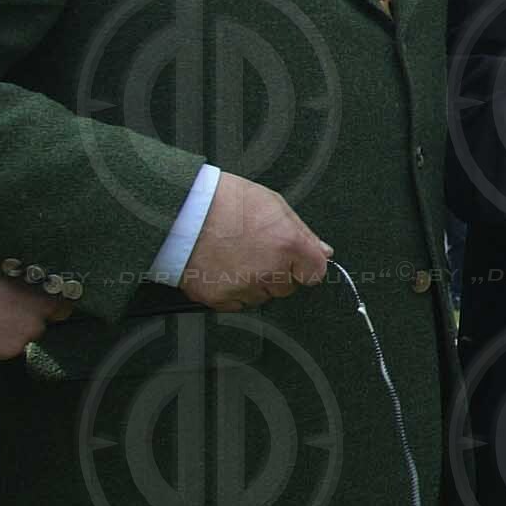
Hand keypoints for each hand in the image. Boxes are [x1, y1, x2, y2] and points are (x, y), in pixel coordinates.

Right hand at [184, 173, 333, 311]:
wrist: (181, 209)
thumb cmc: (225, 200)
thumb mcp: (274, 204)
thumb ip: (303, 232)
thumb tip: (323, 251)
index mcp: (288, 245)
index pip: (315, 273)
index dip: (306, 266)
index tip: (297, 262)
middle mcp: (269, 270)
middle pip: (287, 287)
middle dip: (277, 274)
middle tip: (257, 252)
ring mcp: (243, 286)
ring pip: (261, 297)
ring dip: (254, 284)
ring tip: (236, 257)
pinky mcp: (218, 298)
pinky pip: (236, 304)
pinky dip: (232, 292)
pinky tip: (223, 269)